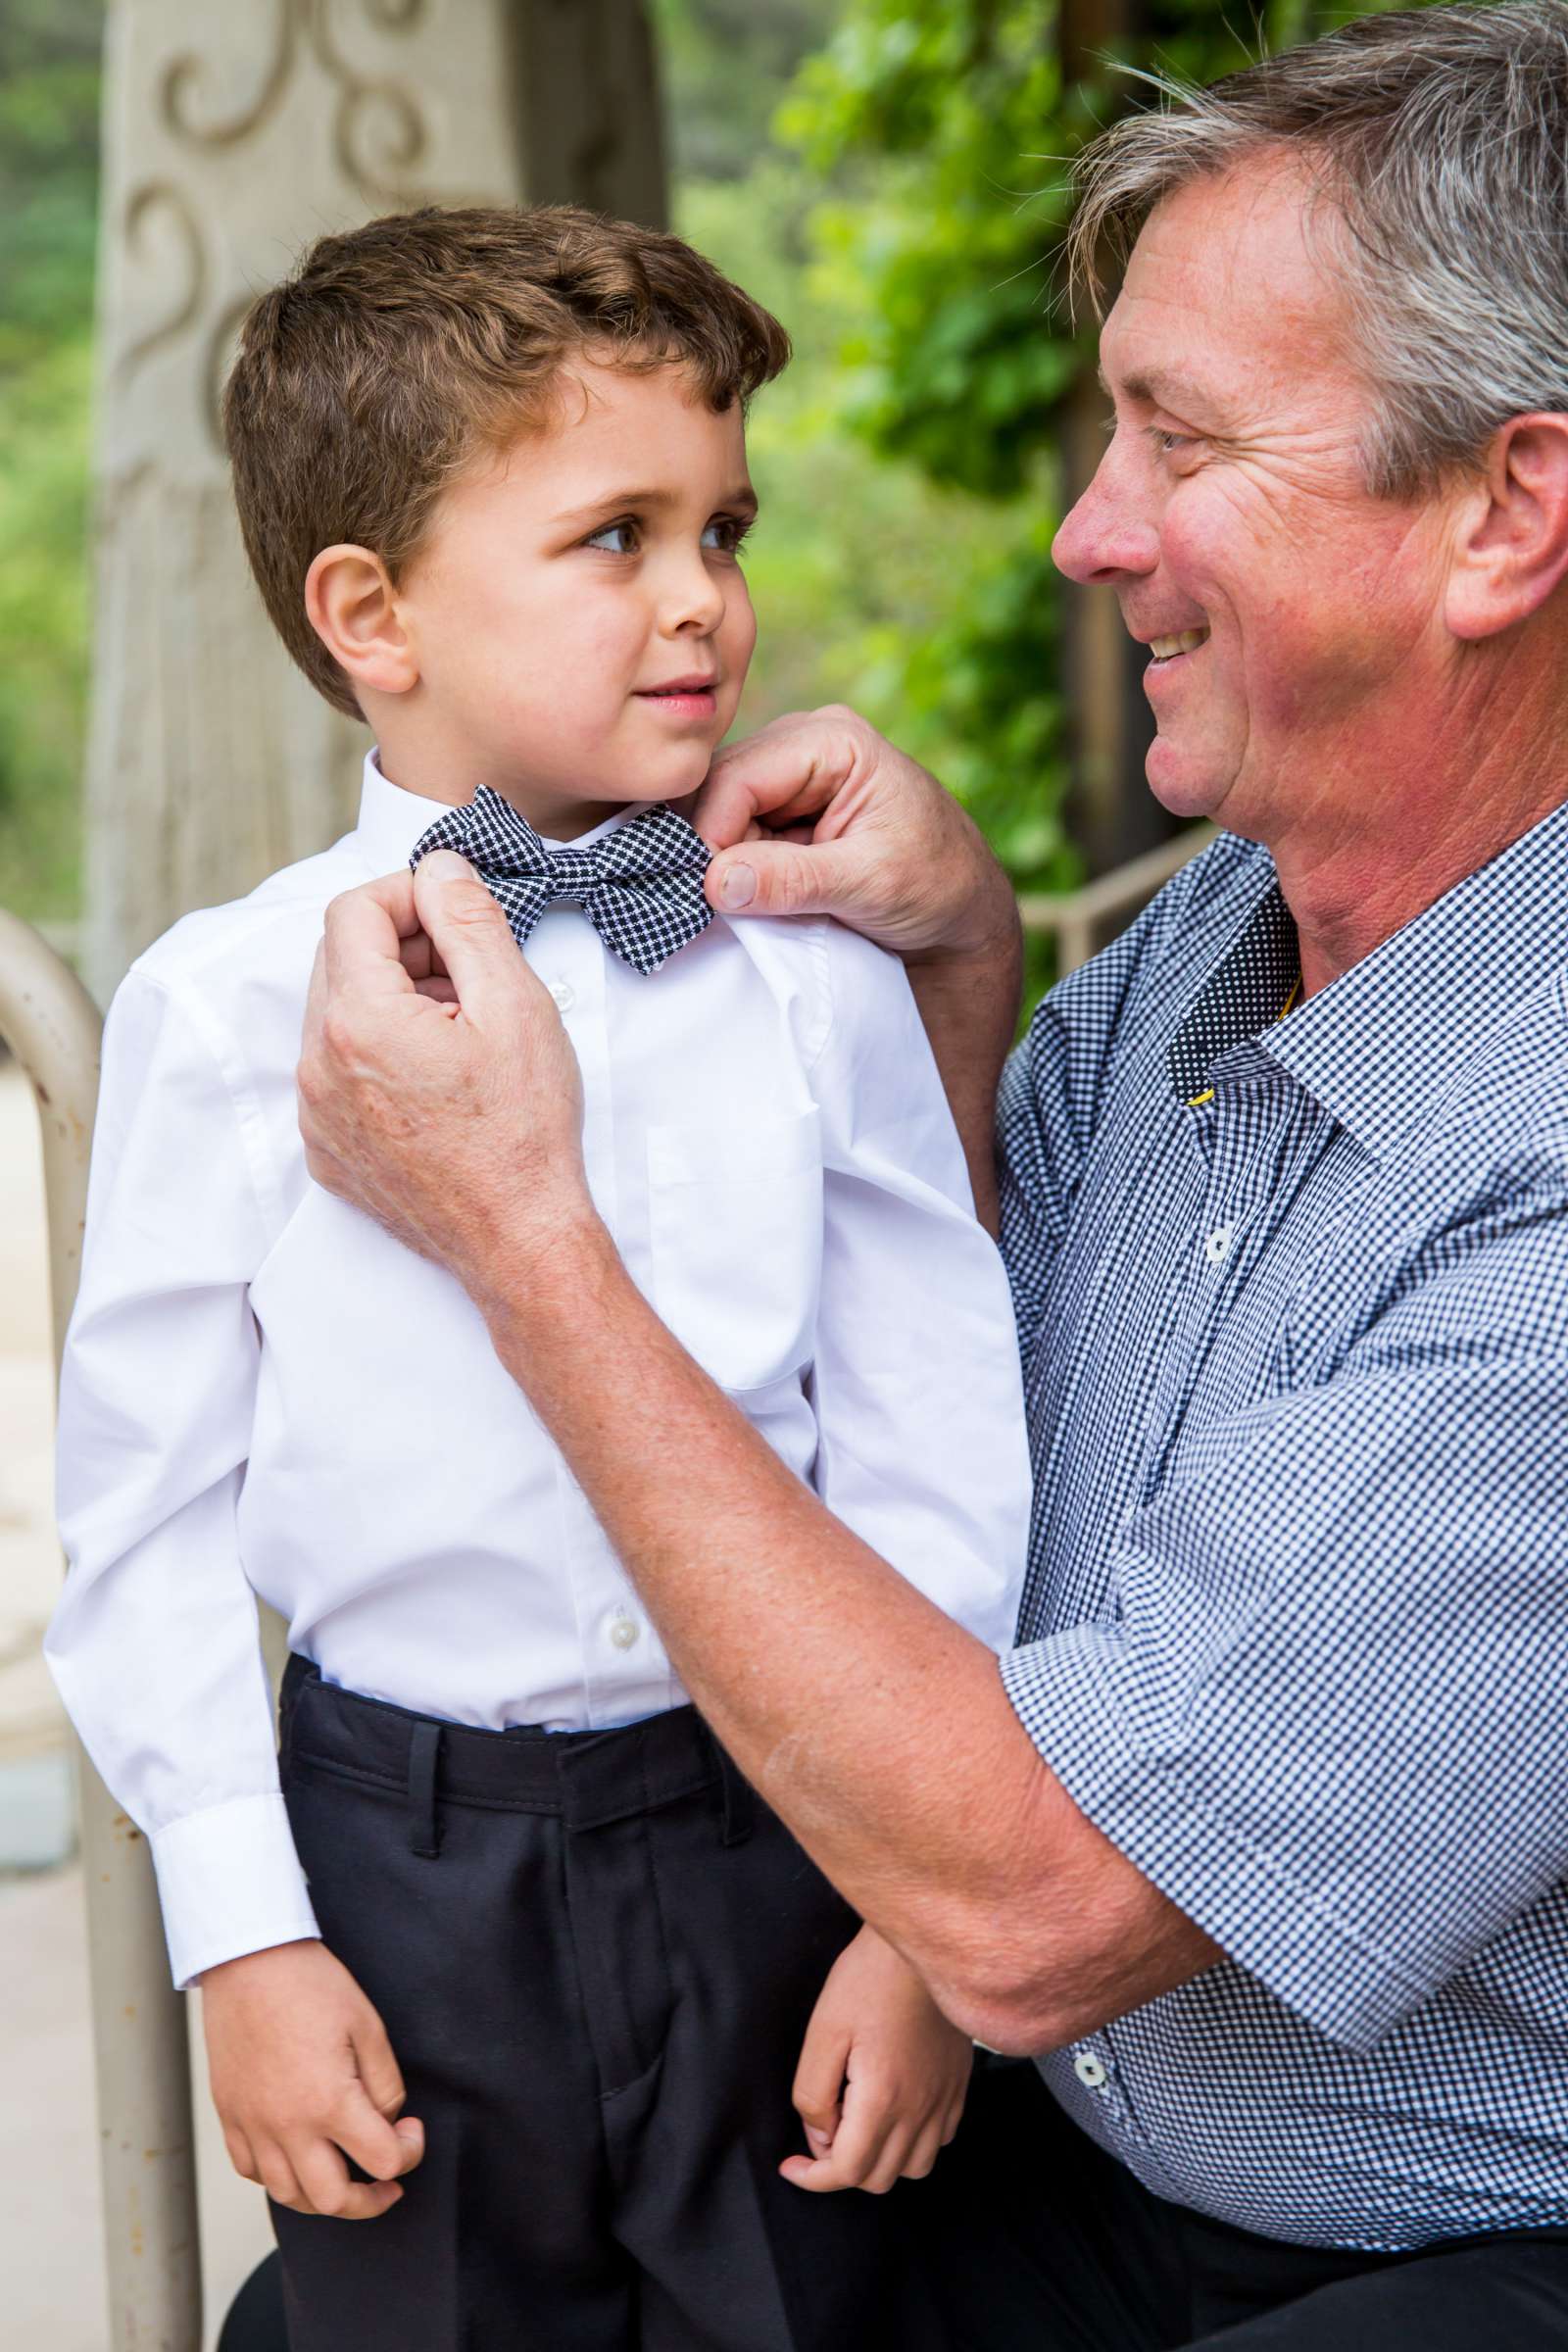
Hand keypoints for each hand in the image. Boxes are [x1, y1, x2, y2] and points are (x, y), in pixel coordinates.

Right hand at [199, 1940, 424, 2218]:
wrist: (249, 1960)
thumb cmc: (310, 1985)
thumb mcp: (368, 2026)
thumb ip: (385, 2084)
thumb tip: (387, 2121)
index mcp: (330, 2103)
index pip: (383, 2162)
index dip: (409, 2153)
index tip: (411, 2132)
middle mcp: (288, 2126)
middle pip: (333, 2201)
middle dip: (370, 2202)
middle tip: (386, 2185)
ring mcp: (253, 2125)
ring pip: (289, 2196)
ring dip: (323, 2197)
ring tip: (345, 2177)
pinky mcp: (230, 2116)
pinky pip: (252, 2171)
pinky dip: (279, 2177)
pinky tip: (298, 2157)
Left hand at [296, 850, 595, 1294]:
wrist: (517, 1241)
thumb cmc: (524, 1132)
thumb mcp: (516, 1006)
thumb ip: (469, 921)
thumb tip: (438, 867)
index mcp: (358, 1022)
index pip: (353, 911)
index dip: (407, 894)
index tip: (452, 911)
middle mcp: (317, 1066)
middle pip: (339, 960)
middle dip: (401, 947)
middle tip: (468, 973)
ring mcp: (315, 1114)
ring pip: (337, 1016)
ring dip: (391, 1001)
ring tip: (460, 1031)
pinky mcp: (325, 1150)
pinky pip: (336, 1073)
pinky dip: (379, 1056)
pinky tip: (437, 1081)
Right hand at [693, 705, 1017, 965]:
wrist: (962, 914)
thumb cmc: (936, 886)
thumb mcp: (869, 883)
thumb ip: (792, 880)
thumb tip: (715, 881)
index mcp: (834, 739)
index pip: (740, 775)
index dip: (712, 832)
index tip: (705, 894)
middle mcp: (805, 744)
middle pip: (720, 787)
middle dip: (715, 846)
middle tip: (717, 905)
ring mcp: (792, 776)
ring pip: (720, 812)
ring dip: (723, 861)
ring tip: (746, 906)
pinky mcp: (785, 810)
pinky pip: (735, 832)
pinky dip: (734, 868)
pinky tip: (749, 898)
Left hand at [781, 1923, 972, 2194]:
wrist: (923, 1945)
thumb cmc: (870, 1979)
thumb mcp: (823, 2032)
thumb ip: (813, 2094)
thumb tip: (819, 2133)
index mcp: (883, 2099)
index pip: (847, 2171)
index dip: (813, 2178)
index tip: (791, 2166)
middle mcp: (920, 2109)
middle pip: (879, 2178)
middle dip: (842, 2168)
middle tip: (822, 2131)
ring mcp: (944, 2098)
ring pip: (914, 2167)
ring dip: (880, 2161)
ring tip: (857, 2126)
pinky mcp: (958, 2084)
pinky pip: (940, 2139)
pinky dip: (913, 2142)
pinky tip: (894, 2112)